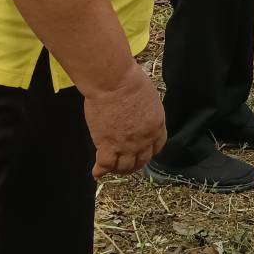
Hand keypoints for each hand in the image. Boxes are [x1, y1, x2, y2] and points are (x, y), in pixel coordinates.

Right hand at [82, 62, 166, 179]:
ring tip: (111, 168)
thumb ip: (146, 113)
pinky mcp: (107, 146)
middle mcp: (144, 140)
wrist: (114, 82)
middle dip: (134, 164)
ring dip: (118, 170)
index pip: (157, 147)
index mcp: (157, 125)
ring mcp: (126, 145)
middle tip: (125, 163)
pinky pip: (105, 165)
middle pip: (141, 161)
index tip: (141, 153)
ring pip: (124, 167)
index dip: (148, 152)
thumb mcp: (148, 98)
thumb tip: (138, 115)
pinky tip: (96, 172)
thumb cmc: (130, 81)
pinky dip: (100, 171)